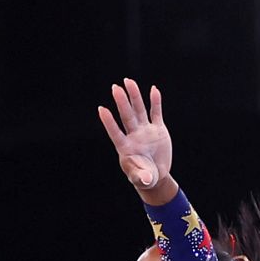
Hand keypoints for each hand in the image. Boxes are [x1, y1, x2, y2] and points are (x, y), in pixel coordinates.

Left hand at [98, 78, 173, 199]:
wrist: (155, 175)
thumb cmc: (144, 178)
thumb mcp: (142, 179)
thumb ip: (141, 178)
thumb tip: (145, 179)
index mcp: (126, 147)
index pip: (115, 132)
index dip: (109, 122)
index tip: (101, 109)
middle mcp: (134, 136)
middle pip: (127, 116)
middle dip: (121, 102)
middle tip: (115, 87)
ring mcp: (145, 131)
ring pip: (139, 110)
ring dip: (134, 96)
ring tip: (128, 81)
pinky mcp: (158, 130)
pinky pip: (156, 113)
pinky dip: (155, 102)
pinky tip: (153, 90)